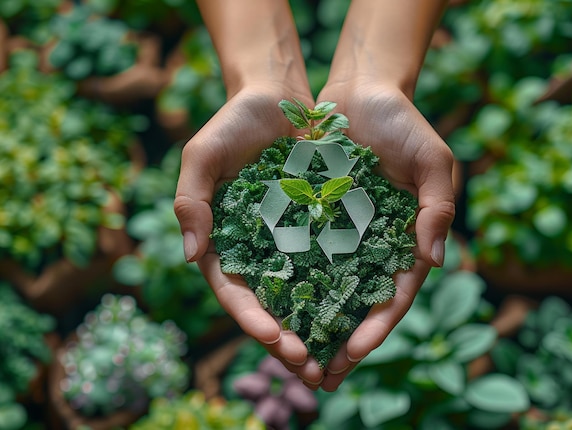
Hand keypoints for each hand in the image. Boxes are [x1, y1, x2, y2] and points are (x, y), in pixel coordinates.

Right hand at [174, 85, 325, 387]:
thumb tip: (193, 256)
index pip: (236, 291)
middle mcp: (259, 248)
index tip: (275, 340)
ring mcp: (291, 239)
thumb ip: (191, 202)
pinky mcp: (322, 224)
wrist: (277, 95)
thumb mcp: (202, 156)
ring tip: (341, 355)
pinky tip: (364, 310)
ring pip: (306, 292)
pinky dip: (346, 286)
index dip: (252, 319)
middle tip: (312, 369)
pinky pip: (335, 259)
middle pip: (272, 303)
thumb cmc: (232, 123)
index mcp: (225, 241)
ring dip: (321, 325)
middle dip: (289, 339)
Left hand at [314, 80, 455, 390]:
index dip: (375, 327)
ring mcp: (339, 232)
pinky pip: (295, 251)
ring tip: (285, 354)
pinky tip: (265, 305)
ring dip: (307, 322)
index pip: (392, 294)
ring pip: (322, 286)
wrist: (362, 90)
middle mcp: (370, 244)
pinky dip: (284, 280)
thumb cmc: (404, 122)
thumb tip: (433, 262)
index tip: (352, 354)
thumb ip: (437, 209)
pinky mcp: (309, 215)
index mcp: (403, 240)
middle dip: (337, 340)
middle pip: (354, 302)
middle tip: (315, 378)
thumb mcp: (433, 162)